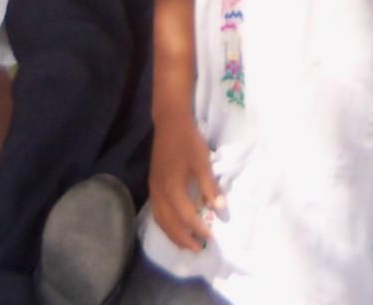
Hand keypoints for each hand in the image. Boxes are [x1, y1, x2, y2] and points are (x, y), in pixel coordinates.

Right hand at [149, 115, 222, 250]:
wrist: (169, 122)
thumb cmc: (188, 140)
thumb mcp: (202, 162)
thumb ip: (210, 187)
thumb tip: (220, 210)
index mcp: (172, 189)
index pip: (186, 217)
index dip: (198, 229)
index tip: (211, 237)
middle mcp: (159, 193)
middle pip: (170, 224)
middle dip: (184, 238)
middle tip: (197, 249)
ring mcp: (153, 189)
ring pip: (161, 220)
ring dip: (173, 234)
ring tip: (185, 244)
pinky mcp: (152, 184)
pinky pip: (156, 212)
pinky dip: (165, 224)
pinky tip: (173, 226)